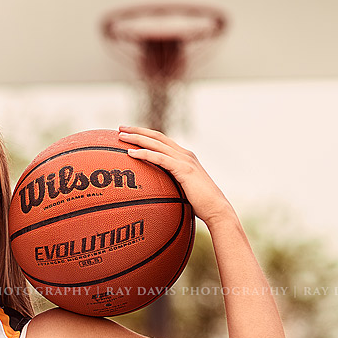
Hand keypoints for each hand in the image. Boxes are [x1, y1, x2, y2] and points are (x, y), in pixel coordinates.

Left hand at [118, 126, 234, 224]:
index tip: (129, 132)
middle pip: (157, 136)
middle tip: (120, 128)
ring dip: (137, 138)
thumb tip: (156, 192)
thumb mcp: (183, 190)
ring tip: (120, 137)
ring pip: (156, 144)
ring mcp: (185, 160)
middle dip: (137, 130)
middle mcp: (185, 154)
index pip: (162, 140)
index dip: (146, 134)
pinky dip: (144, 154)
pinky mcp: (184, 169)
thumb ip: (172, 184)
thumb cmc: (200, 205)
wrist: (217, 209)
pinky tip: (131, 153)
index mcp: (185, 157)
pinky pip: (159, 158)